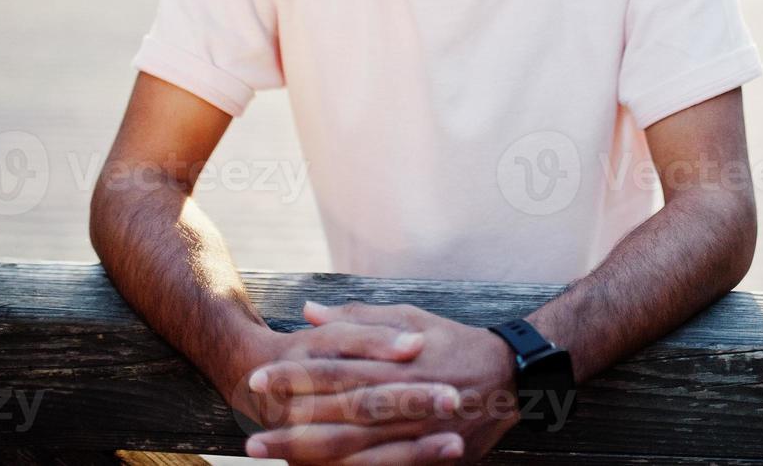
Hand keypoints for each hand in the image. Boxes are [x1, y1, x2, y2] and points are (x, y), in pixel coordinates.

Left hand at [243, 301, 523, 464]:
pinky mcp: (430, 455)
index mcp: (396, 362)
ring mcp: (416, 432)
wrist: (510, 376)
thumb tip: (309, 311)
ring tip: (273, 456)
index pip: (337, 369)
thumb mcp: (409, 317)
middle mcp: (404, 398)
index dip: (297, 376)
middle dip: (294, 426)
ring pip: (357, 449)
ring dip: (311, 455)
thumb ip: (357, 318)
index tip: (258, 377)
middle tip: (252, 435)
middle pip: (340, 415)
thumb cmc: (452, 343)